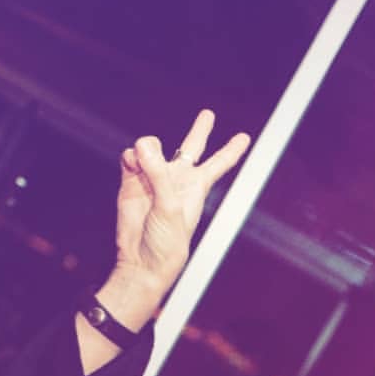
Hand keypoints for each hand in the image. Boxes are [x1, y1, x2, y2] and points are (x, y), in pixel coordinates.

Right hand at [114, 108, 250, 302]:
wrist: (142, 261)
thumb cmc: (167, 242)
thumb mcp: (170, 206)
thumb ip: (158, 173)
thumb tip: (142, 144)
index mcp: (196, 187)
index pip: (218, 163)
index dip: (231, 150)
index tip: (245, 137)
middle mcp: (176, 179)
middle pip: (191, 148)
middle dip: (200, 131)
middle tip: (208, 114)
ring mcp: (152, 179)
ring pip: (151, 147)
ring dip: (146, 147)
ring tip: (141, 159)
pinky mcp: (131, 182)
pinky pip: (130, 158)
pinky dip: (129, 156)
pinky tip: (131, 162)